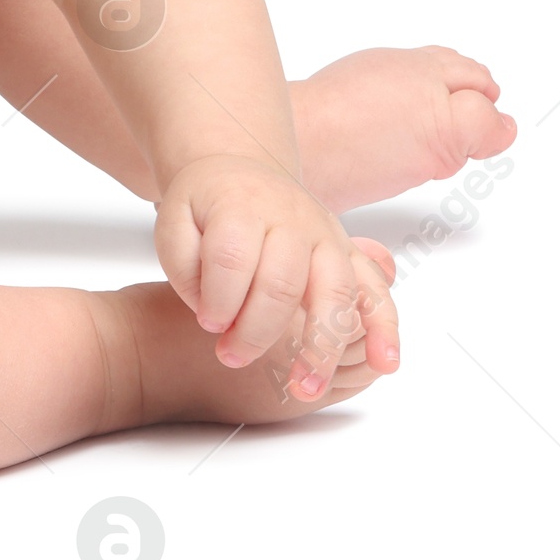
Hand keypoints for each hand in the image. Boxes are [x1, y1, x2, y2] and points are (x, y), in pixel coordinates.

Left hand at [154, 154, 398, 397]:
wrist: (239, 171)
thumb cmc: (206, 208)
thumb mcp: (174, 222)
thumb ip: (184, 265)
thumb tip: (215, 313)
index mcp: (243, 205)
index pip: (232, 257)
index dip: (217, 299)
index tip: (207, 324)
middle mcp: (292, 219)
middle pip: (282, 282)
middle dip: (256, 331)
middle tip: (230, 357)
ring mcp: (327, 236)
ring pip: (335, 292)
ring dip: (322, 346)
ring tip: (304, 388)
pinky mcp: (348, 254)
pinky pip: (376, 290)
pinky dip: (385, 327)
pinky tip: (384, 363)